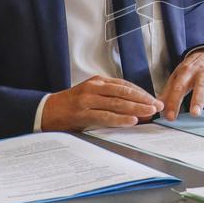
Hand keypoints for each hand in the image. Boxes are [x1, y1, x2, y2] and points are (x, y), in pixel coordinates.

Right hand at [41, 76, 162, 130]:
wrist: (45, 111)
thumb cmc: (71, 105)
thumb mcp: (90, 96)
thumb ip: (109, 99)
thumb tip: (135, 108)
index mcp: (97, 82)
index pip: (125, 85)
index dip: (141, 93)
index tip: (154, 99)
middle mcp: (94, 88)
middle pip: (124, 92)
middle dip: (143, 100)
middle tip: (158, 106)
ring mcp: (87, 100)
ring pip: (117, 103)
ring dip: (136, 108)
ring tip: (150, 112)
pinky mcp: (82, 114)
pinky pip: (105, 116)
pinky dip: (120, 119)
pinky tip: (132, 121)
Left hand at [160, 50, 203, 120]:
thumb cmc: (191, 69)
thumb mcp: (178, 75)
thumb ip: (169, 90)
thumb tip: (158, 107)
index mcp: (189, 70)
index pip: (180, 86)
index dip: (174, 101)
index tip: (170, 117)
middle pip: (201, 85)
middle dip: (198, 99)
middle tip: (195, 113)